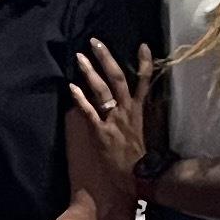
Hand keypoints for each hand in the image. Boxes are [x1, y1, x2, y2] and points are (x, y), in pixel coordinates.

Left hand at [71, 37, 157, 183]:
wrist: (140, 177)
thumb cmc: (143, 157)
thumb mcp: (148, 131)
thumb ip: (145, 115)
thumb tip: (146, 101)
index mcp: (140, 110)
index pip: (145, 82)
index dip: (144, 64)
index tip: (143, 45)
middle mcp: (127, 111)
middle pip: (118, 79)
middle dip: (106, 59)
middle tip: (95, 42)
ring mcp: (114, 120)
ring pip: (102, 91)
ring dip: (90, 73)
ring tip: (80, 58)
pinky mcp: (101, 132)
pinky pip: (89, 112)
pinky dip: (80, 99)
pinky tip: (71, 87)